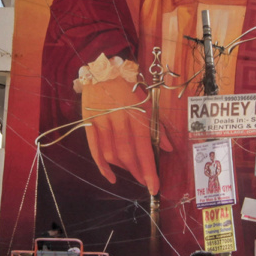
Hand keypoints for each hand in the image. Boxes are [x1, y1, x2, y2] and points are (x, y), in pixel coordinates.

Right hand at [80, 78, 169, 194]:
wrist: (102, 69)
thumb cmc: (128, 86)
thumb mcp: (147, 102)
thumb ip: (157, 126)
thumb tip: (168, 148)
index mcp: (136, 113)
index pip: (144, 148)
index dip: (149, 170)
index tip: (154, 187)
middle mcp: (118, 119)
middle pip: (127, 154)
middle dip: (137, 172)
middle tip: (144, 181)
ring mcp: (101, 122)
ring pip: (111, 154)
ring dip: (123, 168)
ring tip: (132, 171)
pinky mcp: (88, 123)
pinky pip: (94, 149)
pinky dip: (102, 166)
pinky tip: (110, 177)